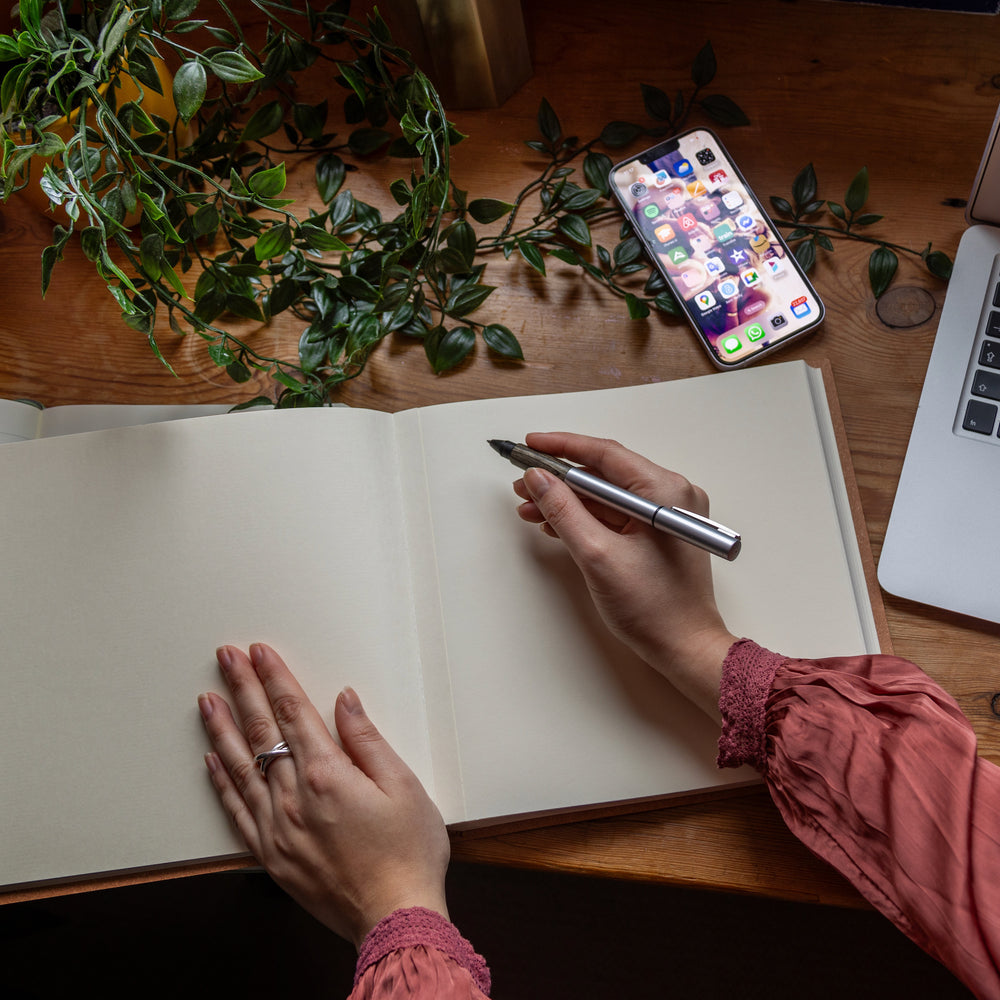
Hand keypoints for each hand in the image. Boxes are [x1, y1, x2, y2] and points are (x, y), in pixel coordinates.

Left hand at [198, 643, 449, 947]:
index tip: (259, 653)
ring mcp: (278, 829)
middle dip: (242, 689)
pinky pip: (237, 811)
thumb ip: (367, 740)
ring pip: (241, 767)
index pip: (294, 712)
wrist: (394, 917)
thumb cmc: (408, 854)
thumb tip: (345, 702)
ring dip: (222, 729)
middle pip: (262, 730)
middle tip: (225, 658)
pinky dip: (222, 783)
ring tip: (206, 700)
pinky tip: (213, 761)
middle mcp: (294, 798)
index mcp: (327, 776)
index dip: (275, 678)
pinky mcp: (272, 856)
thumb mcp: (404, 786)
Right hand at [513, 432, 735, 719]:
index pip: (605, 455)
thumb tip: (538, 479)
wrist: (683, 647)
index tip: (530, 445)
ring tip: (530, 507)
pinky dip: (584, 517)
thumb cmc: (654, 608)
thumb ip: (564, 511)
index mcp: (665, 492)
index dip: (562, 447)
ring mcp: (666, 515)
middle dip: (559, 479)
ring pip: (606, 495)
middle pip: (605, 473)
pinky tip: (554, 523)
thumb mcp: (597, 555)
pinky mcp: (658, 533)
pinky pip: (615, 514)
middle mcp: (671, 495)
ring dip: (567, 500)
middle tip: (523, 482)